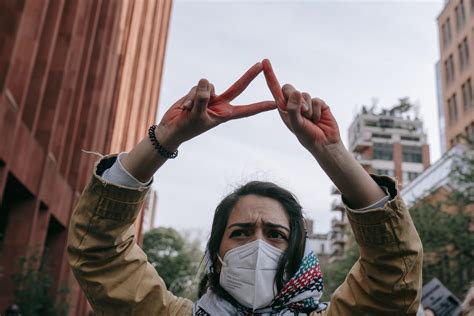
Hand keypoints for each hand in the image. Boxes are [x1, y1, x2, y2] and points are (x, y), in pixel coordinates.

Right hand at [156, 62, 275, 147]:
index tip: (275, 103)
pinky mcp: (199, 93)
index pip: (247, 110)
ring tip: (189, 110)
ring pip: (209, 86)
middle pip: (238, 87)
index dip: (261, 106)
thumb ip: (202, 98)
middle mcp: (220, 105)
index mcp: (225, 115)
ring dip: (196, 97)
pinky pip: (197, 86)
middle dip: (249, 76)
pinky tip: (185, 107)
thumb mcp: (196, 116)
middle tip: (261, 64)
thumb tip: (206, 81)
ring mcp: (210, 98)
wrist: (171, 130)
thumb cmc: (186, 128)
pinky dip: (190, 96)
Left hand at [262, 59, 340, 150]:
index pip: (275, 90)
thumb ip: (293, 109)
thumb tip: (296, 92)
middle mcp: (294, 104)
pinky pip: (316, 100)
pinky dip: (316, 111)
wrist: (325, 144)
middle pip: (289, 88)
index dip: (270, 75)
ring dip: (307, 109)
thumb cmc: (307, 137)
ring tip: (310, 120)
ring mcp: (306, 103)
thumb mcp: (296, 125)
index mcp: (284, 109)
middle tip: (300, 111)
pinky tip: (318, 119)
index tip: (264, 62)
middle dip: (294, 97)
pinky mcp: (318, 104)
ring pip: (304, 94)